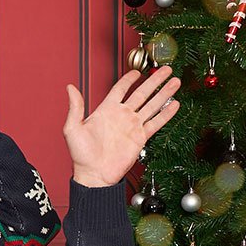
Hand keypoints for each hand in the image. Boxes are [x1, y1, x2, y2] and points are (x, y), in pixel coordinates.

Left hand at [63, 66, 179, 187]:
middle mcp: (121, 116)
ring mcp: (132, 126)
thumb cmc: (81, 155)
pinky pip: (155, 123)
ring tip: (175, 81)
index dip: (128, 79)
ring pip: (152, 105)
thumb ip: (75, 107)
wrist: (94, 175)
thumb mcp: (73, 128)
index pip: (120, 89)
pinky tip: (175, 104)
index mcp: (106, 110)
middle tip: (166, 70)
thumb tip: (70, 88)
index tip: (137, 71)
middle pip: (141, 93)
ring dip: (164, 93)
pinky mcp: (140, 137)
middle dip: (154, 81)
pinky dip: (166, 114)